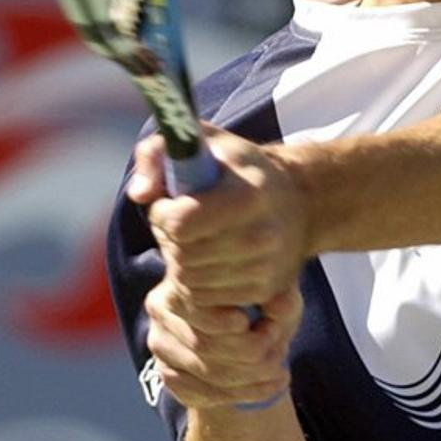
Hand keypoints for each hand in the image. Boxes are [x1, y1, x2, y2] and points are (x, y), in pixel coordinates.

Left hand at [128, 126, 308, 307]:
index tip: (168, 203)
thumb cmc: (239, 168)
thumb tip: (140, 195)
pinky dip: (195, 282)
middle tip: (178, 223)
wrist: (300, 201)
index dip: (162, 214)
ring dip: (179, 262)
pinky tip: (204, 259)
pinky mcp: (265, 291)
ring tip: (192, 240)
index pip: (182, 223)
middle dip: (167, 239)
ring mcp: (266, 267)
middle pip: (183, 255)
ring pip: (190, 280)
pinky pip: (205, 299)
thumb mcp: (200, 142)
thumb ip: (157, 154)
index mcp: (249, 195)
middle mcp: (263, 235)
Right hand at [143, 278, 300, 408]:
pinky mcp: (168, 375)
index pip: (202, 309)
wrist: (247, 332)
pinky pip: (205, 394)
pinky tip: (271, 385)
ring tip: (280, 370)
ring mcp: (161, 346)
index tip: (272, 331)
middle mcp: (162, 311)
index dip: (236, 326)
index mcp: (184, 279)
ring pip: (208, 373)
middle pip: (204, 344)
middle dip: (252, 355)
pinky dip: (245, 394)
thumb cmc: (261, 304)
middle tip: (282, 353)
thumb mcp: (278, 297)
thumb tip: (278, 307)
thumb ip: (280, 299)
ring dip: (252, 378)